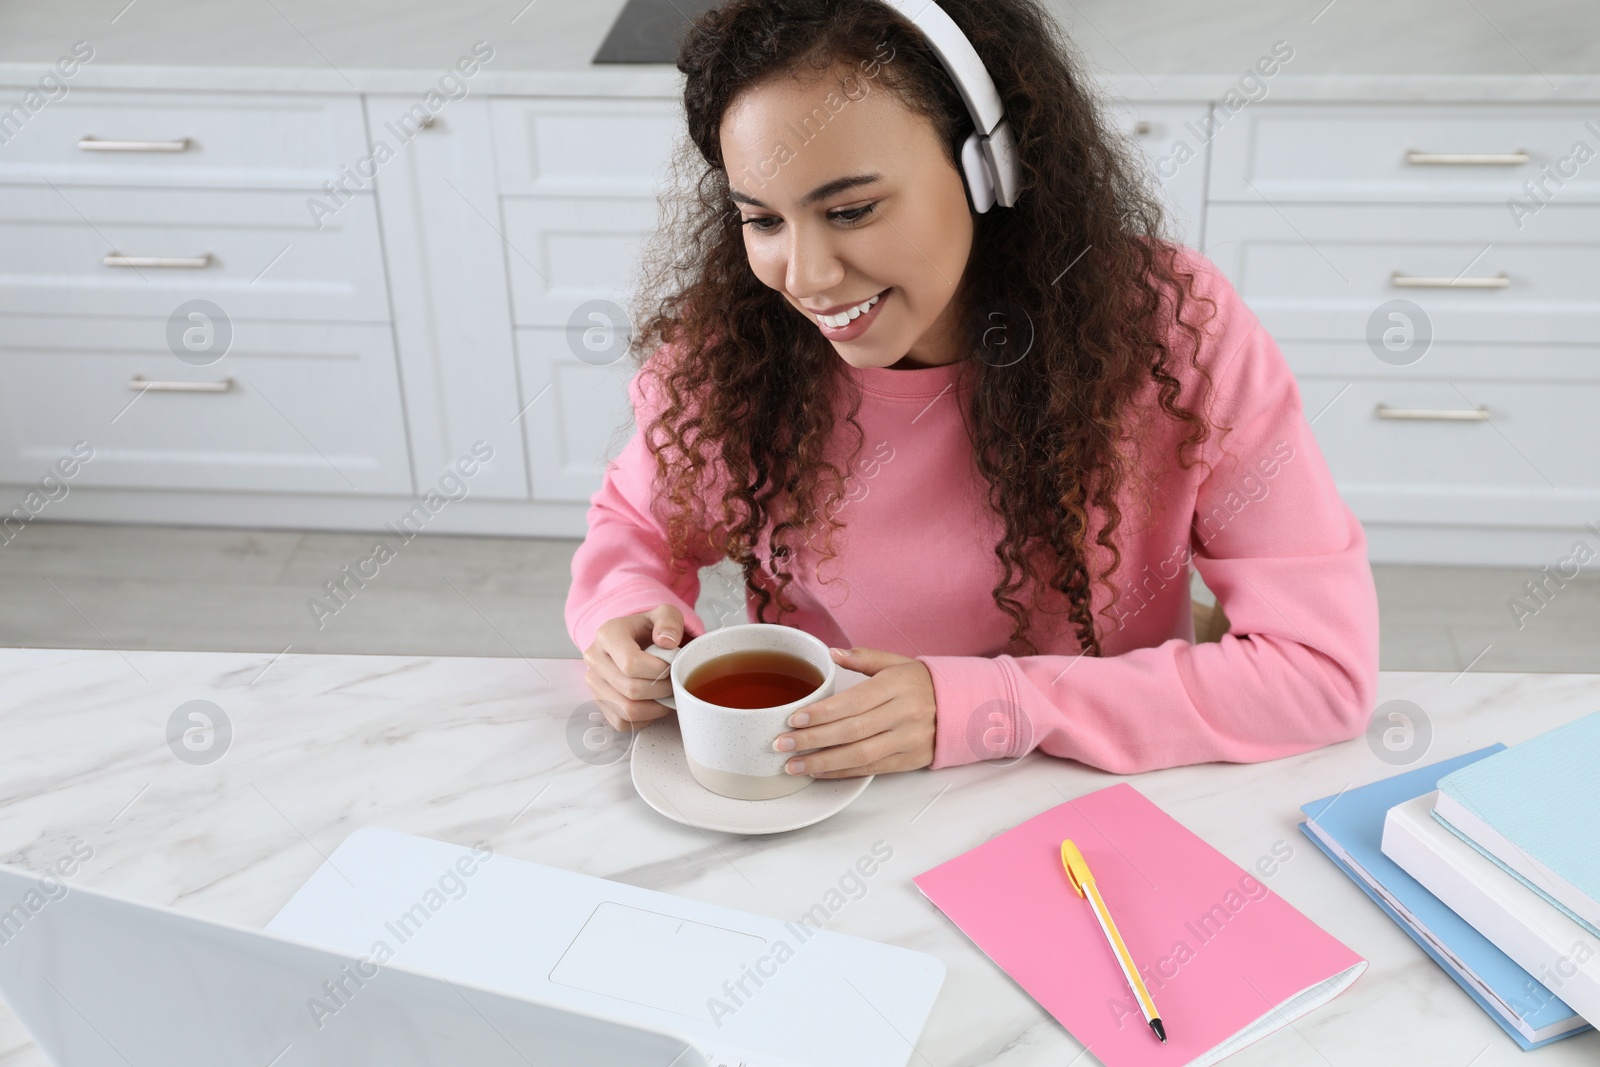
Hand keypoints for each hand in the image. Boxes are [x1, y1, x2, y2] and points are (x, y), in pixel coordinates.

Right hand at [581, 604, 686, 731]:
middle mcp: (594, 659)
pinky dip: (643, 719)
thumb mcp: (665, 614)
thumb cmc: (650, 629)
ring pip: (626, 711)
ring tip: (667, 695)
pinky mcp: (599, 702)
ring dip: (655, 708)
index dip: (658, 671)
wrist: (635, 640)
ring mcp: (594, 683)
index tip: (671, 667)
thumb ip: (669, 621)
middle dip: (661, 691)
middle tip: (675, 683)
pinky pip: (622, 723)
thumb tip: (666, 641)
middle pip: (630, 689)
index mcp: (608, 635)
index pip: (631, 663)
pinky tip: (653, 704)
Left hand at [773, 646, 935, 776]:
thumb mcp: (897, 663)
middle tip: (781, 745)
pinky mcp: (909, 761)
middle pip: (851, 731)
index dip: (822, 713)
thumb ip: (864, 658)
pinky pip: (871, 769)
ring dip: (822, 763)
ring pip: (859, 755)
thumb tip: (831, 652)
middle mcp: (903, 714)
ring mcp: (907, 740)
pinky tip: (819, 773)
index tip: (793, 719)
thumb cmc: (922, 683)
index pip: (853, 702)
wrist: (963, 708)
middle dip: (812, 740)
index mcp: (896, 685)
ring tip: (792, 766)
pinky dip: (842, 773)